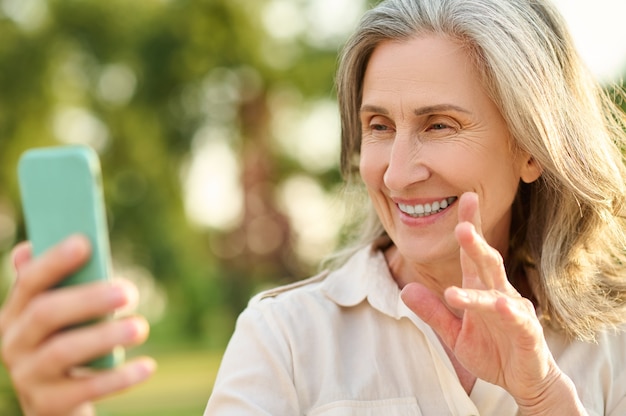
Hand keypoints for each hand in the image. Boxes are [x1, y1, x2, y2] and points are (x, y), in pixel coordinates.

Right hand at [0, 236, 155, 415]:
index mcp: (15, 313)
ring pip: (63, 351)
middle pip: (46, 313)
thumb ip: (58, 283)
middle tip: (128, 292)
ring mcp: (28, 376)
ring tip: (141, 327)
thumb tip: (49, 243)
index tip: (85, 241)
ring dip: (105, 337)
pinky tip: (147, 366)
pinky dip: (120, 377)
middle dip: (88, 298)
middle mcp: (13, 343)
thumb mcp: (60, 316)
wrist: (56, 403)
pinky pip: (86, 389)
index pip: (29, 281)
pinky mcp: (48, 405)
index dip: (55, 260)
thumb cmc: (67, 342)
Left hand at [401, 193, 584, 413]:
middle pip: (486, 261)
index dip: (470, 227)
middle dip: (474, 239)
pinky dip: (509, 311)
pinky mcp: (528, 333)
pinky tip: (501, 304)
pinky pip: (518, 320)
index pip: (471, 255)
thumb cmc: (492, 351)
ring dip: (482, 264)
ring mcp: (515, 312)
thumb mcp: (454, 334)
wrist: (524, 381)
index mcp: (480, 290)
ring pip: (497, 286)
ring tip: (467, 241)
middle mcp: (498, 293)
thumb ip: (433, 312)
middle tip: (460, 220)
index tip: (465, 199)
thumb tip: (405, 289)